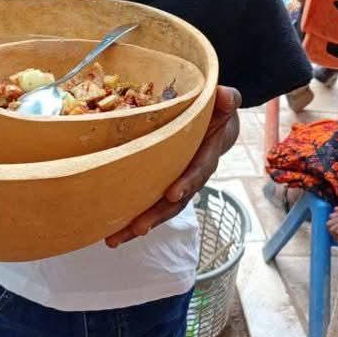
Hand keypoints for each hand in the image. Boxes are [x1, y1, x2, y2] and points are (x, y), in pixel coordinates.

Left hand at [106, 86, 241, 247]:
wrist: (217, 125)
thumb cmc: (217, 112)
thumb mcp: (225, 103)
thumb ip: (227, 99)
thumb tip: (226, 97)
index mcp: (207, 156)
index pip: (198, 171)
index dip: (187, 183)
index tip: (173, 193)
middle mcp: (193, 177)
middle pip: (176, 202)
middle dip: (156, 216)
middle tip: (138, 227)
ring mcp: (178, 184)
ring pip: (160, 210)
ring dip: (139, 225)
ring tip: (115, 239)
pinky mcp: (163, 186)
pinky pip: (149, 204)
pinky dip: (131, 219)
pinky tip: (110, 231)